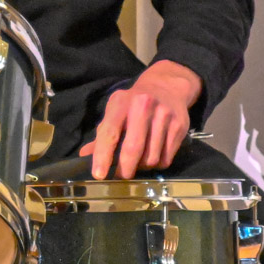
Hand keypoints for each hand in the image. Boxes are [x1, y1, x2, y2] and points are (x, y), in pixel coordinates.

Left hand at [79, 60, 202, 178]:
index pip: (110, 132)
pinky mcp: (180, 126)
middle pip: (133, 148)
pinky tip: (153, 155)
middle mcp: (143, 106)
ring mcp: (164, 116)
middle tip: (121, 176)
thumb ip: (103, 133)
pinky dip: (157, 164)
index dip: (103, 155)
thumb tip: (84, 155)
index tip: (99, 174)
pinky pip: (166, 159)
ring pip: (151, 158)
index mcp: (121, 102)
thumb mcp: (116, 110)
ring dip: (142, 167)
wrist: (167, 86)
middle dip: (125, 169)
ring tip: (139, 161)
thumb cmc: (134, 102)